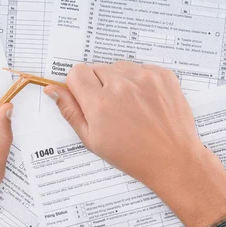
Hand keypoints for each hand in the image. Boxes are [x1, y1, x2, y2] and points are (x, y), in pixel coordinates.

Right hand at [44, 62, 225, 226]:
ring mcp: (145, 78)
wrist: (172, 159)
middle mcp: (121, 86)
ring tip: (130, 107)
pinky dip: (140, 81)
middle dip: (99, 85)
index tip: (86, 98)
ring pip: (119, 67)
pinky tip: (145, 103)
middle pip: (97, 68)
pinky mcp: (163, 76)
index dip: (78, 86)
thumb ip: (70, 111)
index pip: (76, 73)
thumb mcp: (92, 140)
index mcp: (100, 103)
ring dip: (120, 81)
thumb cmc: (132, 155)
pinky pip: (142, 68)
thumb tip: (53, 90)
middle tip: (111, 109)